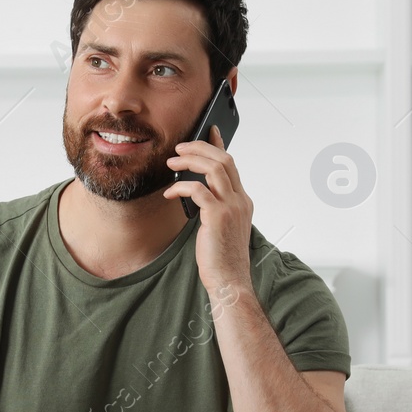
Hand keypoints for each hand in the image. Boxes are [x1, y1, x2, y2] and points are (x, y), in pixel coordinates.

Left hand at [164, 124, 254, 294]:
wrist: (229, 281)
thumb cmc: (222, 259)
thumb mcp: (221, 228)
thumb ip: (214, 208)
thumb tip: (196, 194)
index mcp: (242, 201)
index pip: (231, 164)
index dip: (219, 145)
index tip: (208, 131)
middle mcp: (240, 200)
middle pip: (223, 159)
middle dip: (199, 148)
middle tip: (179, 148)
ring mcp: (231, 207)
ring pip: (213, 168)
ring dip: (189, 161)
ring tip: (171, 163)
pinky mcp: (217, 216)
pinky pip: (197, 190)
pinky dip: (180, 186)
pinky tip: (169, 193)